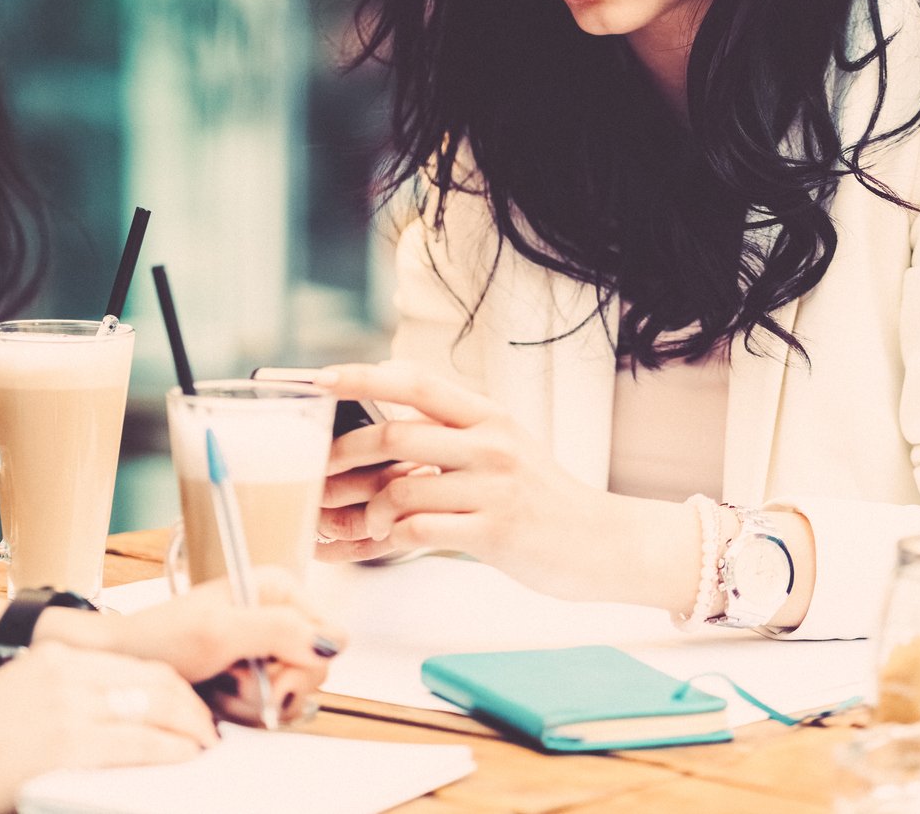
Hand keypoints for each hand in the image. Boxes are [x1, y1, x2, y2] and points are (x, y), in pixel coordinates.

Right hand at [0, 642, 216, 813]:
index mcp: (52, 658)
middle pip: (153, 681)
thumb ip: (61, 697)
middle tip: (205, 731)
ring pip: (155, 709)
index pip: (134, 664)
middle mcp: (65, 672)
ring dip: (188, 730)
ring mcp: (68, 707)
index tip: (187, 707)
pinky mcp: (69, 744)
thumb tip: (113, 712)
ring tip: (202, 748)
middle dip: (188, 707)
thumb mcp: (13, 700)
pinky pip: (139, 744)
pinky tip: (183, 759)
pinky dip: (170, 751)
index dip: (172, 687)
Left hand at [99, 568, 341, 725]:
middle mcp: (281, 614)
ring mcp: (268, 646)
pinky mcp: (256, 672)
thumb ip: (278, 631)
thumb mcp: (219, 631)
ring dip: (256, 699)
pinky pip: (273, 704)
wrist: (125, 660)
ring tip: (221, 685)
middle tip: (233, 678)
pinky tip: (221, 695)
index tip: (263, 669)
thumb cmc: (162, 637)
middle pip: (316, 668)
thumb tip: (331, 642)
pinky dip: (246, 707)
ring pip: (294, 691)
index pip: (332, 636)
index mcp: (281, 589)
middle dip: (274, 685)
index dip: (303, 662)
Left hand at [315, 361, 688, 604]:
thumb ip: (452, 438)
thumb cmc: (542, 500)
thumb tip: (381, 439)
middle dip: (343, 455)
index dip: (362, 377)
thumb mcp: (504, 451)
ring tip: (363, 523)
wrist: (601, 542)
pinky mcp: (494, 532)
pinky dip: (390, 538)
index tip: (320, 380)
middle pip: (395, 436)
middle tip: (318, 473)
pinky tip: (388, 541)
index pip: (414, 382)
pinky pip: (419, 530)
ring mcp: (493, 487)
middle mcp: (490, 444)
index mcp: (488, 416)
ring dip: (367, 511)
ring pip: (401, 489)